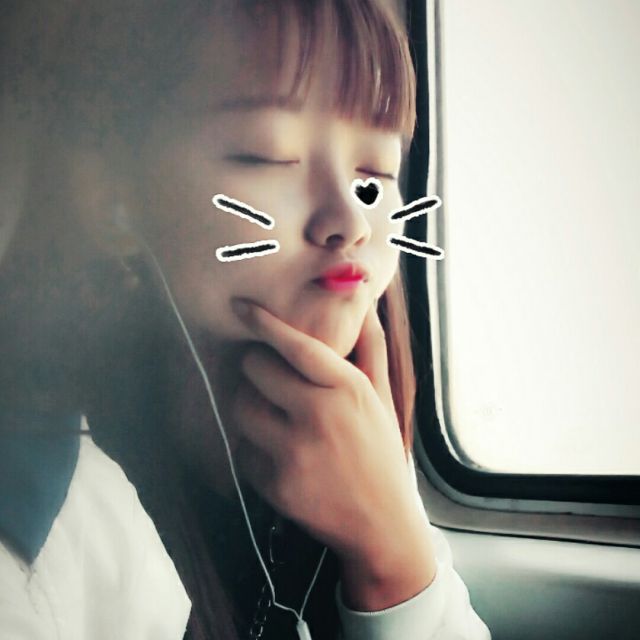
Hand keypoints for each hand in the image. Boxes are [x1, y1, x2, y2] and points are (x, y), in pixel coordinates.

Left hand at [230, 298, 435, 608]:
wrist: (382, 525)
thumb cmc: (381, 453)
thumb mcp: (383, 399)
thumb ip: (372, 349)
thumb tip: (365, 305)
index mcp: (349, 389)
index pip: (296, 345)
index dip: (263, 322)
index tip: (241, 307)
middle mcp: (320, 415)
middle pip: (256, 370)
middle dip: (256, 367)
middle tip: (266, 374)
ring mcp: (295, 452)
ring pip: (241, 407)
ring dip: (249, 404)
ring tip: (269, 412)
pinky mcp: (277, 484)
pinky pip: (244, 450)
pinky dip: (253, 447)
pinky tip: (276, 452)